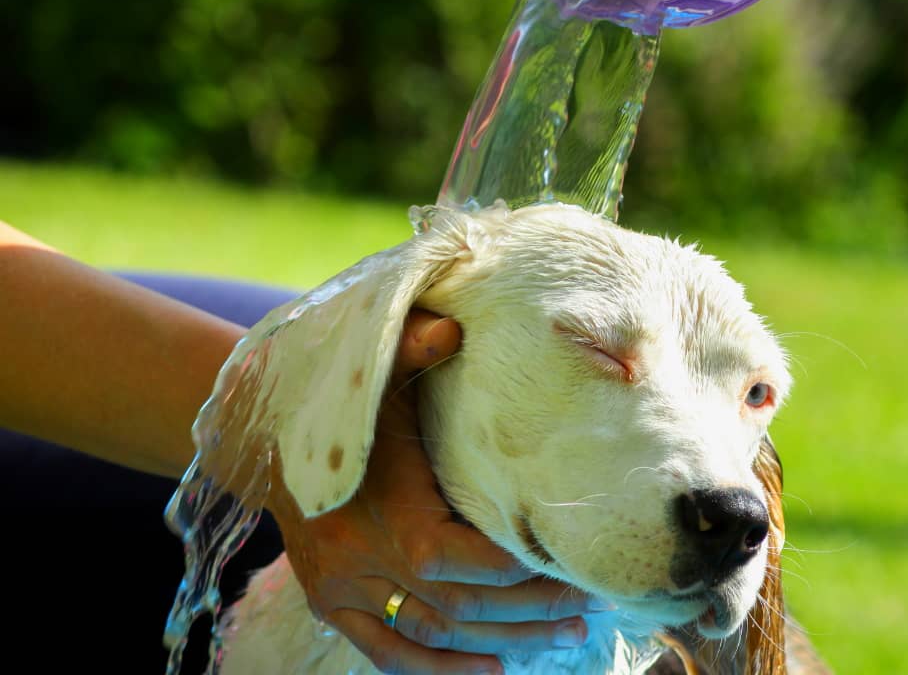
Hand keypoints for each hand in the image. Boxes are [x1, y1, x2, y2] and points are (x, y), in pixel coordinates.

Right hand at [267, 310, 599, 674]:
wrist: (262, 441)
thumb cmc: (334, 403)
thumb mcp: (371, 370)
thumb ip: (413, 347)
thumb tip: (457, 325)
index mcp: (385, 507)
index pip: (469, 559)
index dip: (527, 569)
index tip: (576, 564)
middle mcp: (362, 559)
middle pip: (462, 604)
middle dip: (531, 611)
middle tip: (587, 608)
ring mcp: (343, 589)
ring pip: (432, 634)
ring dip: (502, 644)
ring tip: (564, 639)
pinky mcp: (330, 605)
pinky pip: (387, 654)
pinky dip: (438, 669)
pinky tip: (491, 671)